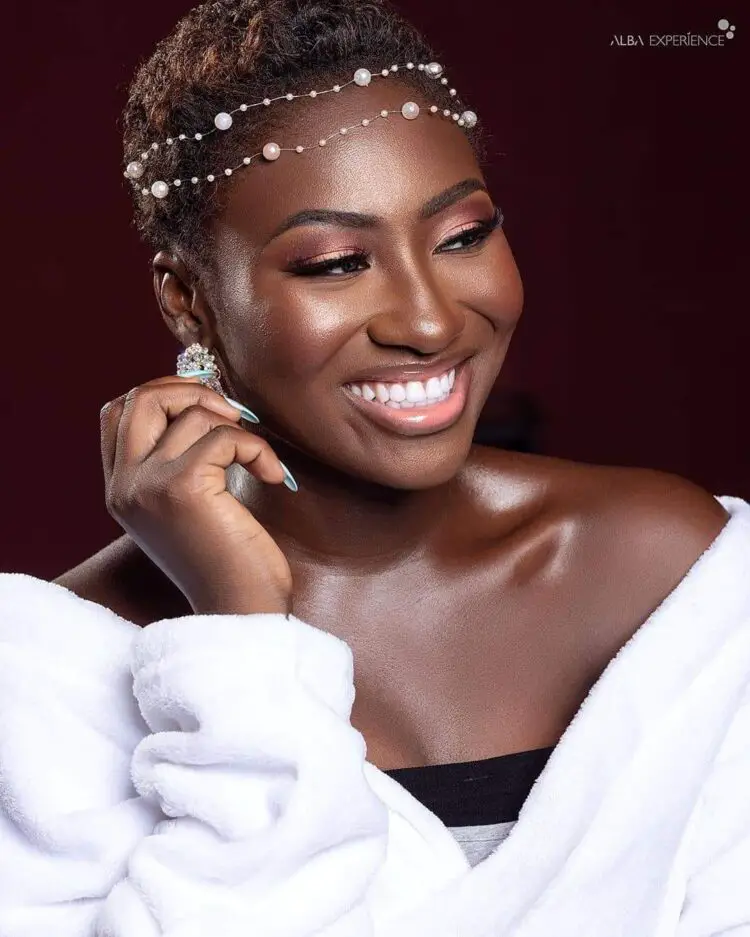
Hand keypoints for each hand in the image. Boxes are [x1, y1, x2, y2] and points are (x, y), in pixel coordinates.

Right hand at [99, 376, 292, 615]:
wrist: (240, 612)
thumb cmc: (227, 561)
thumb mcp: (188, 505)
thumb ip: (178, 458)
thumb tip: (206, 399)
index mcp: (120, 489)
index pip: (118, 411)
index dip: (164, 393)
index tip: (209, 409)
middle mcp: (123, 486)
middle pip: (141, 397)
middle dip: (194, 391)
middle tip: (233, 418)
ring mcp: (147, 485)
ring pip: (193, 414)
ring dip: (239, 428)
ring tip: (259, 461)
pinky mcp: (182, 487)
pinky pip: (225, 436)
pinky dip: (258, 448)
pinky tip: (274, 477)